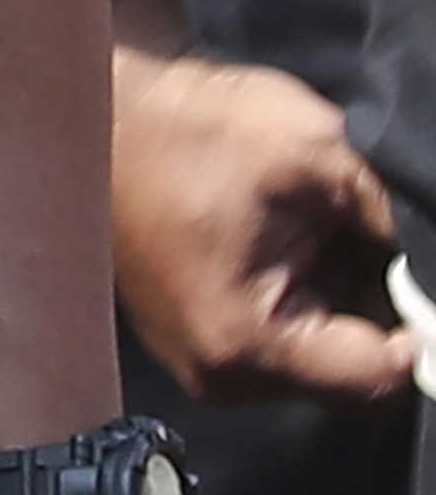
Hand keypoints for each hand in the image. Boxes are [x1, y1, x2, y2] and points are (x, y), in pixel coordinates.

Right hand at [107, 40, 412, 401]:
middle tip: (351, 238)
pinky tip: (277, 244)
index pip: (379, 382)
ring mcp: (200, 363)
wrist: (91, 113)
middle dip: (371, 311)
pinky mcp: (193, 341)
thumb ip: (384, 219)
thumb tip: (417, 260)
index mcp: (245, 343)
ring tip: (306, 233)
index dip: (418, 328)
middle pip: (350, 379)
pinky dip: (299, 300)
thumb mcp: (313, 153)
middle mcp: (219, 375)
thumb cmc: (186, 129)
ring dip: (334, 304)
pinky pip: (280, 343)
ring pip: (318, 361)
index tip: (410, 271)